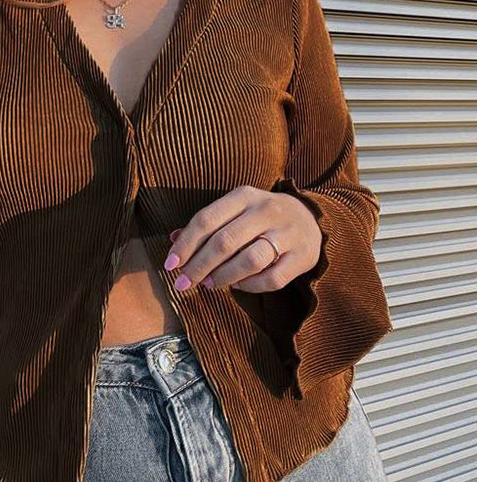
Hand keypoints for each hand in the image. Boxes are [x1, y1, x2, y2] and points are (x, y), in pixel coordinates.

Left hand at [163, 185, 322, 292]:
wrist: (310, 218)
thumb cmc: (261, 216)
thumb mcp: (235, 209)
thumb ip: (207, 224)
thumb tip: (173, 239)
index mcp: (244, 195)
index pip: (207, 219)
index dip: (186, 243)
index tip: (170, 263)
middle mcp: (266, 210)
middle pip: (225, 241)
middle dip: (199, 265)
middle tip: (183, 283)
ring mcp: (286, 233)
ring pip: (250, 260)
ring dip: (223, 276)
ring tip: (208, 284)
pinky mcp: (302, 257)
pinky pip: (271, 278)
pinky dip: (250, 285)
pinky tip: (237, 285)